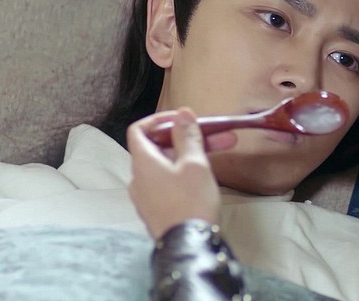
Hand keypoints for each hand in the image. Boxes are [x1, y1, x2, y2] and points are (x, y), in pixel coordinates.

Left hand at [127, 107, 236, 238]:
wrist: (189, 246)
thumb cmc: (191, 201)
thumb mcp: (194, 163)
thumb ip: (187, 136)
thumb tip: (182, 113)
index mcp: (143, 162)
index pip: (138, 130)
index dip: (159, 120)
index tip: (183, 119)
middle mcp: (138, 178)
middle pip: (159, 148)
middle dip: (189, 138)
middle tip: (218, 135)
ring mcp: (146, 197)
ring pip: (166, 166)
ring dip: (191, 155)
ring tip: (219, 154)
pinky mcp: (157, 210)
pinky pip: (167, 182)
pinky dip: (184, 173)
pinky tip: (205, 177)